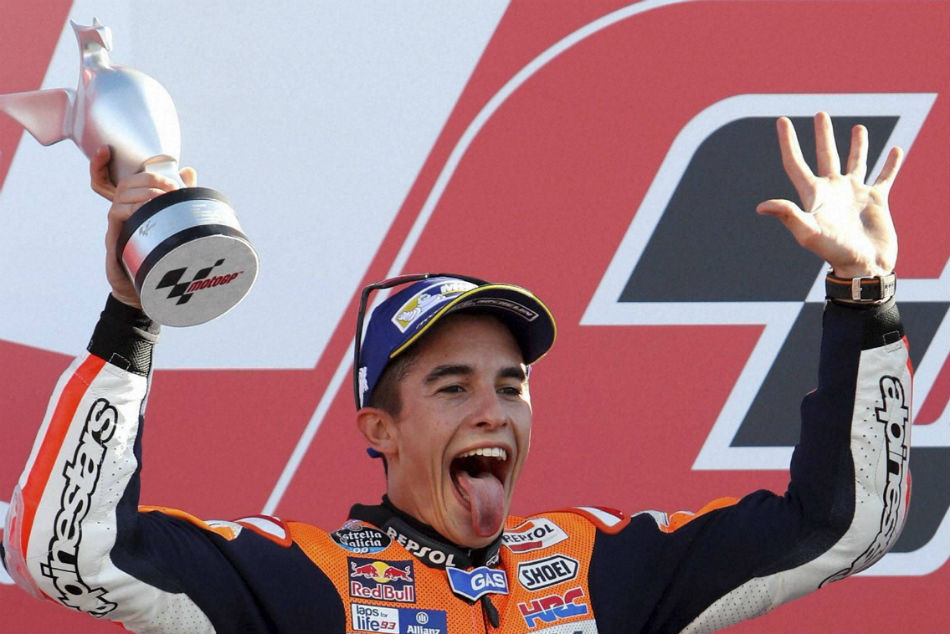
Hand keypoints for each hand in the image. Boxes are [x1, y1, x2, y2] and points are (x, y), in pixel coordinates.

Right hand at [95, 146, 196, 306]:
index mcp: (133, 206)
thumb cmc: (159, 255)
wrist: (145, 289)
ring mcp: (117, 225)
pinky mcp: (115, 238)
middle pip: (123, 184)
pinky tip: (148, 209)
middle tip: (172, 185)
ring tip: (166, 196)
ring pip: (121, 197)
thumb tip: (190, 171)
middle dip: (148, 178)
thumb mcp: (172, 223)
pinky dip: (132, 207)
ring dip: (145, 191)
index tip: (116, 152)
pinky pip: (117, 215)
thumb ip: (181, 198)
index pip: (119, 179)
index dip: (105, 163)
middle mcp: (122, 213)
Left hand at [756, 112, 902, 278]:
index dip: (787, 142)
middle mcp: (834, 190)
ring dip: (858, 145)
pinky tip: (895, 149)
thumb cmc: (834, 252)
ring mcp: (855, 194)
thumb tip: (761, 206)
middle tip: (820, 113)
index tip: (781, 120)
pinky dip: (891, 163)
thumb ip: (788, 215)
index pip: (796, 163)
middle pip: (826, 155)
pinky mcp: (877, 200)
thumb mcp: (808, 232)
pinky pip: (885, 177)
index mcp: (814, 195)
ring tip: (858, 128)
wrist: (864, 268)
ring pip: (857, 162)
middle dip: (823, 135)